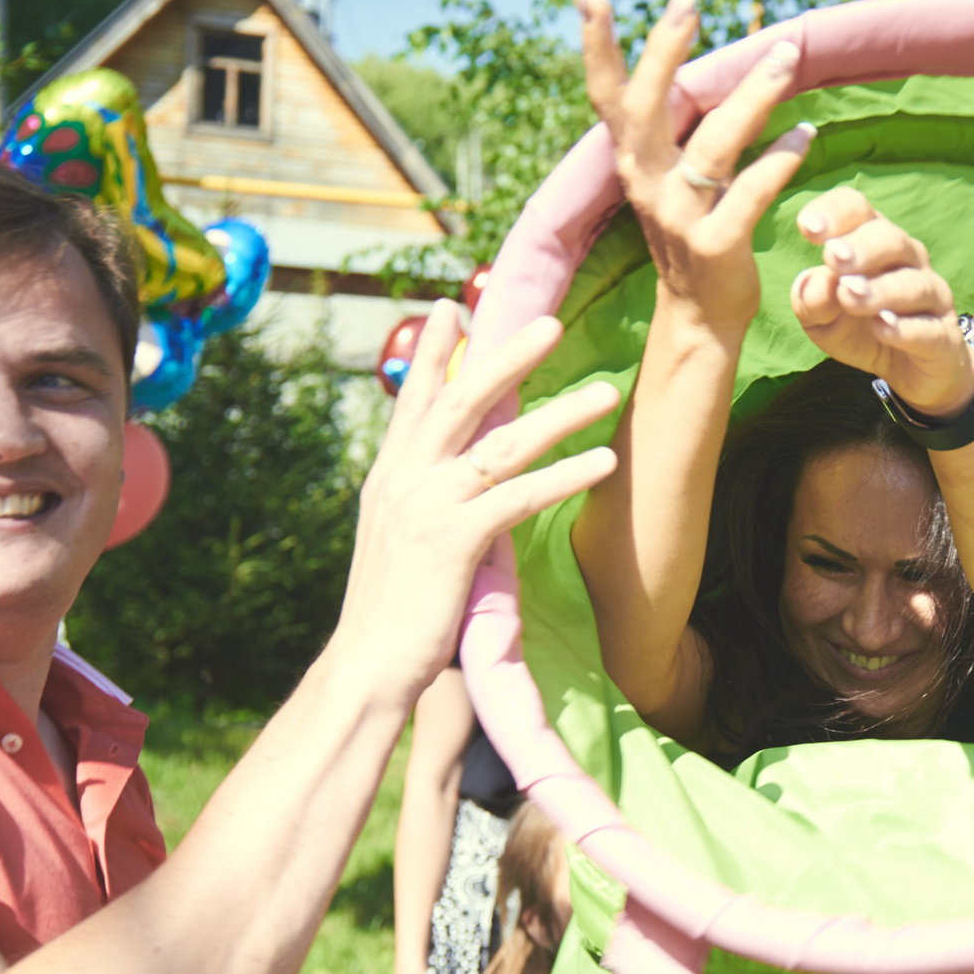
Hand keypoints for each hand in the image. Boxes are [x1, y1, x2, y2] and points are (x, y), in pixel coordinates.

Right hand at [329, 301, 620, 704]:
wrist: (366, 666)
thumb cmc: (392, 613)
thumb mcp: (399, 542)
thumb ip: (422, 503)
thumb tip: (451, 484)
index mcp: (390, 477)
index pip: (414, 400)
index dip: (434, 353)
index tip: (451, 307)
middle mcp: (404, 480)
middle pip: (462, 400)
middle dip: (508, 357)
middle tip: (551, 323)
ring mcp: (427, 506)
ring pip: (501, 442)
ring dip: (560, 414)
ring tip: (607, 393)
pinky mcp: (453, 540)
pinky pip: (518, 497)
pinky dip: (563, 476)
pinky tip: (602, 463)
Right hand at [573, 0, 815, 334]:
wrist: (699, 320)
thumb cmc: (692, 237)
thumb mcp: (670, 179)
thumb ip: (672, 130)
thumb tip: (680, 64)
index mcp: (633, 163)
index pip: (607, 95)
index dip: (595, 44)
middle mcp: (647, 184)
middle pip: (646, 108)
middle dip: (663, 50)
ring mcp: (680, 216)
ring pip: (714, 145)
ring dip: (753, 96)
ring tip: (786, 55)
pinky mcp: (716, 245)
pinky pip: (752, 194)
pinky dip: (781, 160)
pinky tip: (807, 134)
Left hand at [788, 188, 973, 417]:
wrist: (909, 371)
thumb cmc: (860, 330)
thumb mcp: (821, 320)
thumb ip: (810, 300)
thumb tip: (812, 282)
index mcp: (873, 243)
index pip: (857, 210)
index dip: (834, 213)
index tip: (807, 228)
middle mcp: (907, 261)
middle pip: (890, 239)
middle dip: (861, 247)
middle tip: (833, 257)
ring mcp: (931, 298)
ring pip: (912, 284)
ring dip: (880, 289)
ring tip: (850, 294)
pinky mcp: (944, 339)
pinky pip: (928, 330)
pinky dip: (905, 328)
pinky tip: (881, 327)